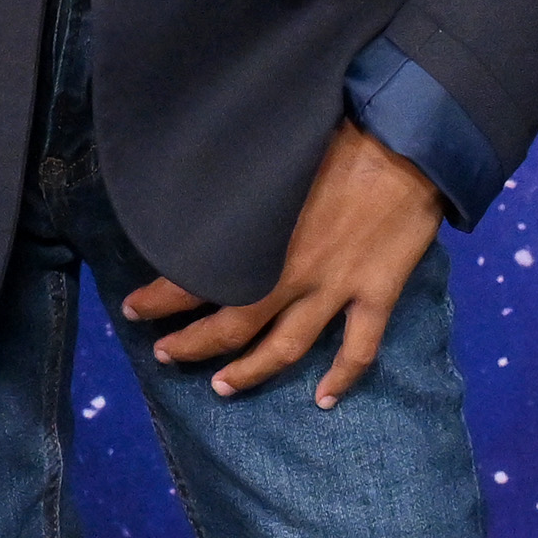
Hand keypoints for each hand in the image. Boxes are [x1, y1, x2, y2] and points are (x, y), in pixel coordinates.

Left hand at [123, 121, 443, 404]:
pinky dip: (342, 378)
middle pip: (233, 326)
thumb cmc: (333, 137)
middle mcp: (293, 274)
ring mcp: (337, 289)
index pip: (196, 279)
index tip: (133, 309)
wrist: (405, 144)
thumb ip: (235, 191)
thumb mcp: (268, 161)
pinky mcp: (377, 294)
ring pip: (287, 348)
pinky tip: (324, 400)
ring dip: (252, 372)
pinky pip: (358, 349)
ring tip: (222, 387)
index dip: (159, 298)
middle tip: (165, 355)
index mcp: (260, 238)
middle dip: (193, 345)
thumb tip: (193, 195)